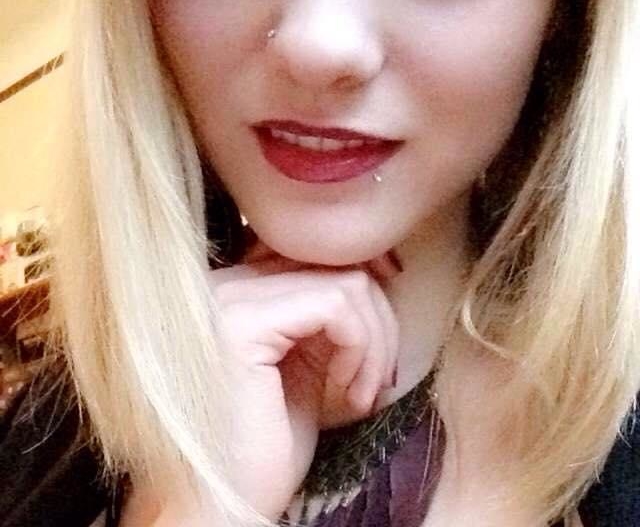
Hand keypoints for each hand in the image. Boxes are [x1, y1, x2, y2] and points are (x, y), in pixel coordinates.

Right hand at [204, 232, 401, 519]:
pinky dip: (363, 349)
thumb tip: (376, 272)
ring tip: (363, 393)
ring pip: (346, 283)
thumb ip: (325, 314)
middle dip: (378, 321)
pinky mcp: (242, 322)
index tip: (382, 339)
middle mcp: (224, 283)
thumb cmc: (265, 447)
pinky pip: (337, 306)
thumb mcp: (305, 364)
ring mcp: (228, 297)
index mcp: (235, 291)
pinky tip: (348, 395)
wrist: (221, 511)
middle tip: (378, 379)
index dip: (364, 290)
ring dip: (375, 342)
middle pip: (335, 265)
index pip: (315, 258)